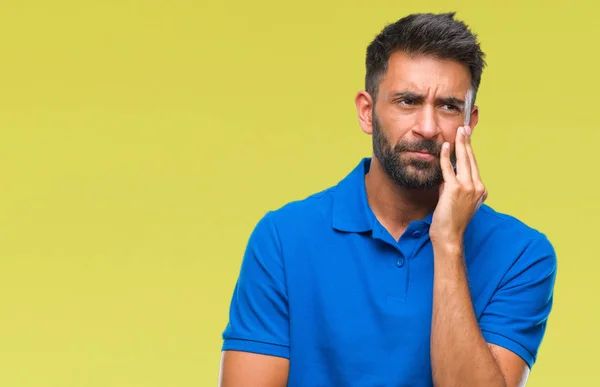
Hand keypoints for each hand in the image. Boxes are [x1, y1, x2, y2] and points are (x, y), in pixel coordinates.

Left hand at [429, 125, 487, 247]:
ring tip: (459, 131)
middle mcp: (477, 187)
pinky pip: (450, 169)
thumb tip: (447, 174)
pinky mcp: (455, 189)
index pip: (474, 166)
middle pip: (472, 159)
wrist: (449, 236)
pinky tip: (446, 146)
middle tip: (465, 128)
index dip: (470, 151)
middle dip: (467, 142)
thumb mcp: (457, 200)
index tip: (467, 138)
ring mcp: (468, 188)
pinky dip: (447, 156)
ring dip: (461, 144)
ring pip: (464, 161)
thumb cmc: (451, 221)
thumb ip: (454, 185)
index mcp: (481, 190)